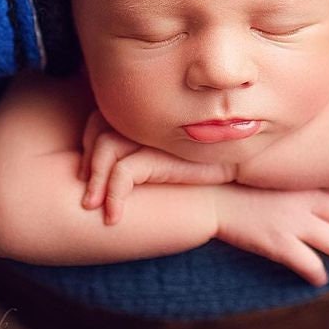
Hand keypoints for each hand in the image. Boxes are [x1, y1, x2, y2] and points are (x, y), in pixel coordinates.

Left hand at [79, 109, 236, 225]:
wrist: (241, 164)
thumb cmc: (203, 158)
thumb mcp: (168, 150)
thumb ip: (143, 144)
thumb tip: (109, 164)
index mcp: (146, 111)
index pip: (100, 116)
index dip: (87, 141)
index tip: (86, 174)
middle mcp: (147, 116)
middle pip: (96, 126)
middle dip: (87, 160)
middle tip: (88, 193)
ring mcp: (154, 133)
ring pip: (104, 147)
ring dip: (94, 181)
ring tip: (93, 207)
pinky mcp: (163, 155)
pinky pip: (123, 173)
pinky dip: (113, 195)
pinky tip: (113, 217)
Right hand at [213, 182, 328, 286]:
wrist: (208, 195)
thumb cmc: (234, 180)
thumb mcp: (267, 170)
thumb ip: (287, 174)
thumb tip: (305, 181)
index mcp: (300, 182)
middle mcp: (301, 201)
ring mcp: (290, 222)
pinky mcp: (276, 242)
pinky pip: (302, 261)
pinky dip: (314, 270)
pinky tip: (321, 278)